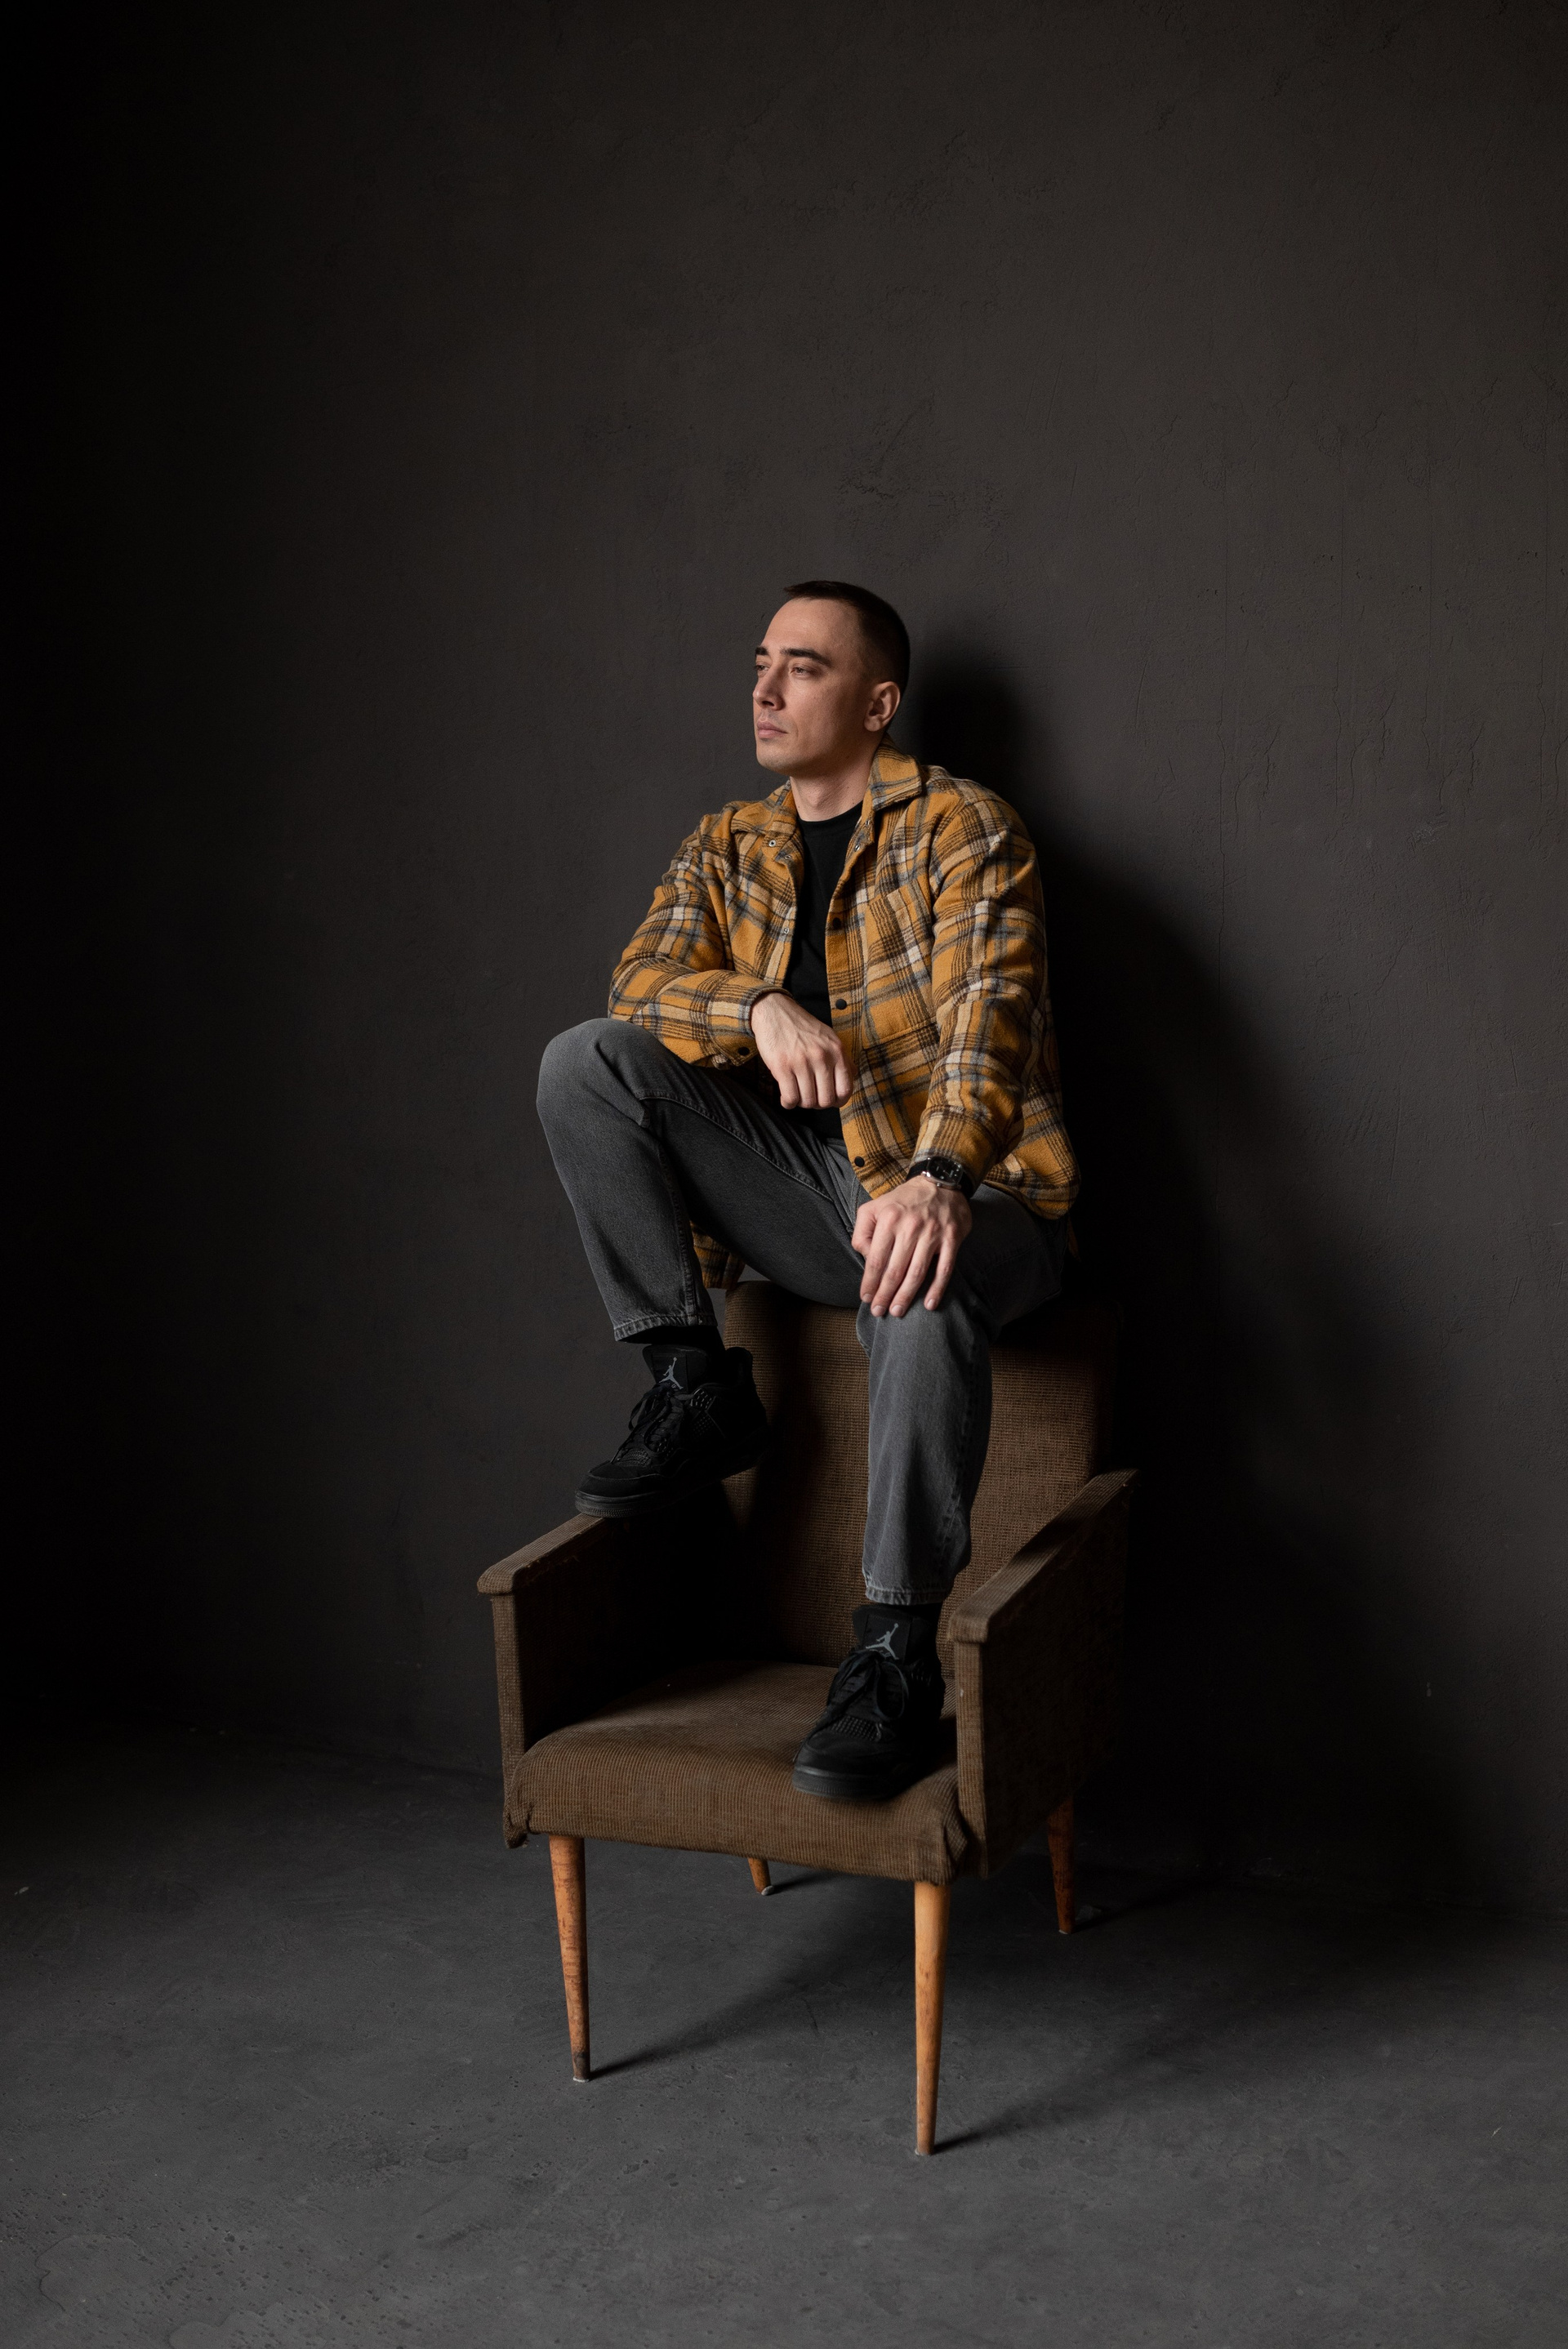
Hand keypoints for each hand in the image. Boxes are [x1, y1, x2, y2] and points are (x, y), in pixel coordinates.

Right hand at [749, 991, 851, 1110]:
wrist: (775, 1011)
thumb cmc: (802, 1027)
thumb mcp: (829, 1037)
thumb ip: (843, 1058)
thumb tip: (853, 1076)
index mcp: (837, 1051)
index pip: (845, 1089)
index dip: (838, 1101)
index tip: (830, 1100)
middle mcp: (821, 1057)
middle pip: (826, 1100)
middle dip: (818, 1104)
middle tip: (811, 1097)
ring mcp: (801, 1062)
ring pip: (807, 1101)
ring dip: (802, 1103)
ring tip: (798, 1094)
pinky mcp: (782, 1066)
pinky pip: (790, 1097)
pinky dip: (789, 1103)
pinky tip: (787, 1097)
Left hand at [852, 1177, 972, 1317]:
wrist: (939, 1181)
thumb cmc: (903, 1200)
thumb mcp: (874, 1207)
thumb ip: (862, 1231)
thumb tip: (865, 1257)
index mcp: (888, 1219)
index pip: (876, 1259)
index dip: (870, 1283)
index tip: (866, 1298)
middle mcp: (910, 1226)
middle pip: (894, 1270)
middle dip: (885, 1295)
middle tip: (879, 1312)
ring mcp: (933, 1233)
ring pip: (917, 1273)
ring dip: (906, 1296)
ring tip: (897, 1311)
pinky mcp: (952, 1238)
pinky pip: (944, 1269)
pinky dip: (937, 1289)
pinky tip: (929, 1304)